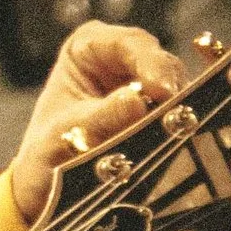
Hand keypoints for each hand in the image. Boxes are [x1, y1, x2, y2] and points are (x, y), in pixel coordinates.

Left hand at [8, 18, 186, 224]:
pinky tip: (182, 144)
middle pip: (160, 64)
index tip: (161, 89)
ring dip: (180, 113)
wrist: (48, 187)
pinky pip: (182, 115)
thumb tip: (135, 101)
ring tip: (179, 135)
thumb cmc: (48, 152)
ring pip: (177, 91)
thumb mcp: (66, 135)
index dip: (149, 62)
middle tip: (180, 117)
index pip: (128, 43)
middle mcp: (121, 58)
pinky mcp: (160, 113)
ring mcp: (145, 85)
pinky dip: (182, 129)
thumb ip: (100, 118)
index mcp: (87, 47)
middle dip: (170, 90)